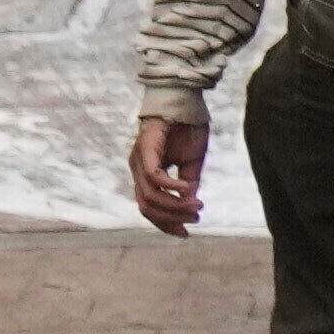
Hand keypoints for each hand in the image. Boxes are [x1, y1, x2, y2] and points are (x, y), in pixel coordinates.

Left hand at [126, 110, 209, 234]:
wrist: (185, 100)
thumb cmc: (187, 129)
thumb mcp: (191, 163)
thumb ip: (187, 184)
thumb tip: (189, 205)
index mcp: (145, 172)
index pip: (149, 207)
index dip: (165, 223)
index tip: (186, 233)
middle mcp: (136, 168)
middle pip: (146, 206)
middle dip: (171, 218)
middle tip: (195, 219)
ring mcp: (138, 158)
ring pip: (149, 195)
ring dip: (173, 206)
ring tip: (196, 206)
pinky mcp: (145, 148)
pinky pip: (154, 176)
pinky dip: (171, 187)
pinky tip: (189, 189)